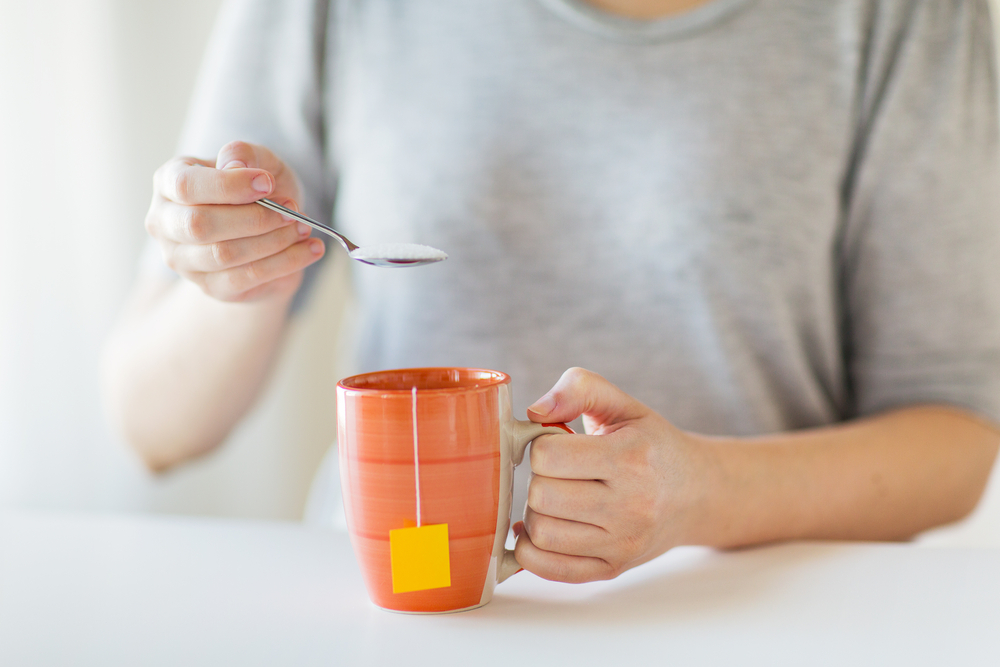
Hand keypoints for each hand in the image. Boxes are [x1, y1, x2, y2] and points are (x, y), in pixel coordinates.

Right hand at [145, 140, 324, 302]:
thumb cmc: (256, 191)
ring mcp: (183, 260)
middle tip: (292, 209)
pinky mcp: (211, 287)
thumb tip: (234, 165)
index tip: (268, 182)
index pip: (186, 185)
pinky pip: (247, 277)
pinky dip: (286, 262)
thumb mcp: (257, 161)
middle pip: (200, 224)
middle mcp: (166, 223)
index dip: (229, 185)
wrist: (267, 234)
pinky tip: (310, 249)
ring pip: (224, 254)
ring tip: (303, 227)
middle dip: (255, 217)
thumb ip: (244, 154)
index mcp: (169, 183)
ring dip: (273, 240)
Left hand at [514, 367, 710, 582]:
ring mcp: (623, 542)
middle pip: (541, 496)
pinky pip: (548, 568)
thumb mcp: (623, 404)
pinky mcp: (612, 568)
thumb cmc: (652, 445)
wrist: (697, 494)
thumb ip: (579, 388)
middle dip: (538, 479)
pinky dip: (531, 550)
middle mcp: (631, 505)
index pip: (548, 456)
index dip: (540, 445)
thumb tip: (535, 410)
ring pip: (540, 534)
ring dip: (534, 513)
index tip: (554, 444)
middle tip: (556, 473)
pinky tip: (542, 528)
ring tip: (555, 498)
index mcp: (631, 457)